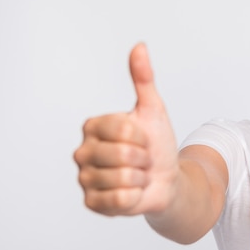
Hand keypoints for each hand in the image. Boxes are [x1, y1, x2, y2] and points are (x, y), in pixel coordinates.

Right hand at [74, 43, 178, 215]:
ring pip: (123, 179)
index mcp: (94, 126)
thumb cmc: (157, 143)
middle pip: (123, 155)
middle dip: (144, 159)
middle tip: (143, 159)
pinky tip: (133, 191)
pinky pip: (119, 200)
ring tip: (138, 175)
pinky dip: (135, 197)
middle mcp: (83, 151)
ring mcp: (84, 178)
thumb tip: (140, 46)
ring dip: (141, 179)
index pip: (124, 129)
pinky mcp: (91, 203)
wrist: (166, 178)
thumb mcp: (153, 109)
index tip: (144, 138)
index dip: (144, 136)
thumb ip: (143, 78)